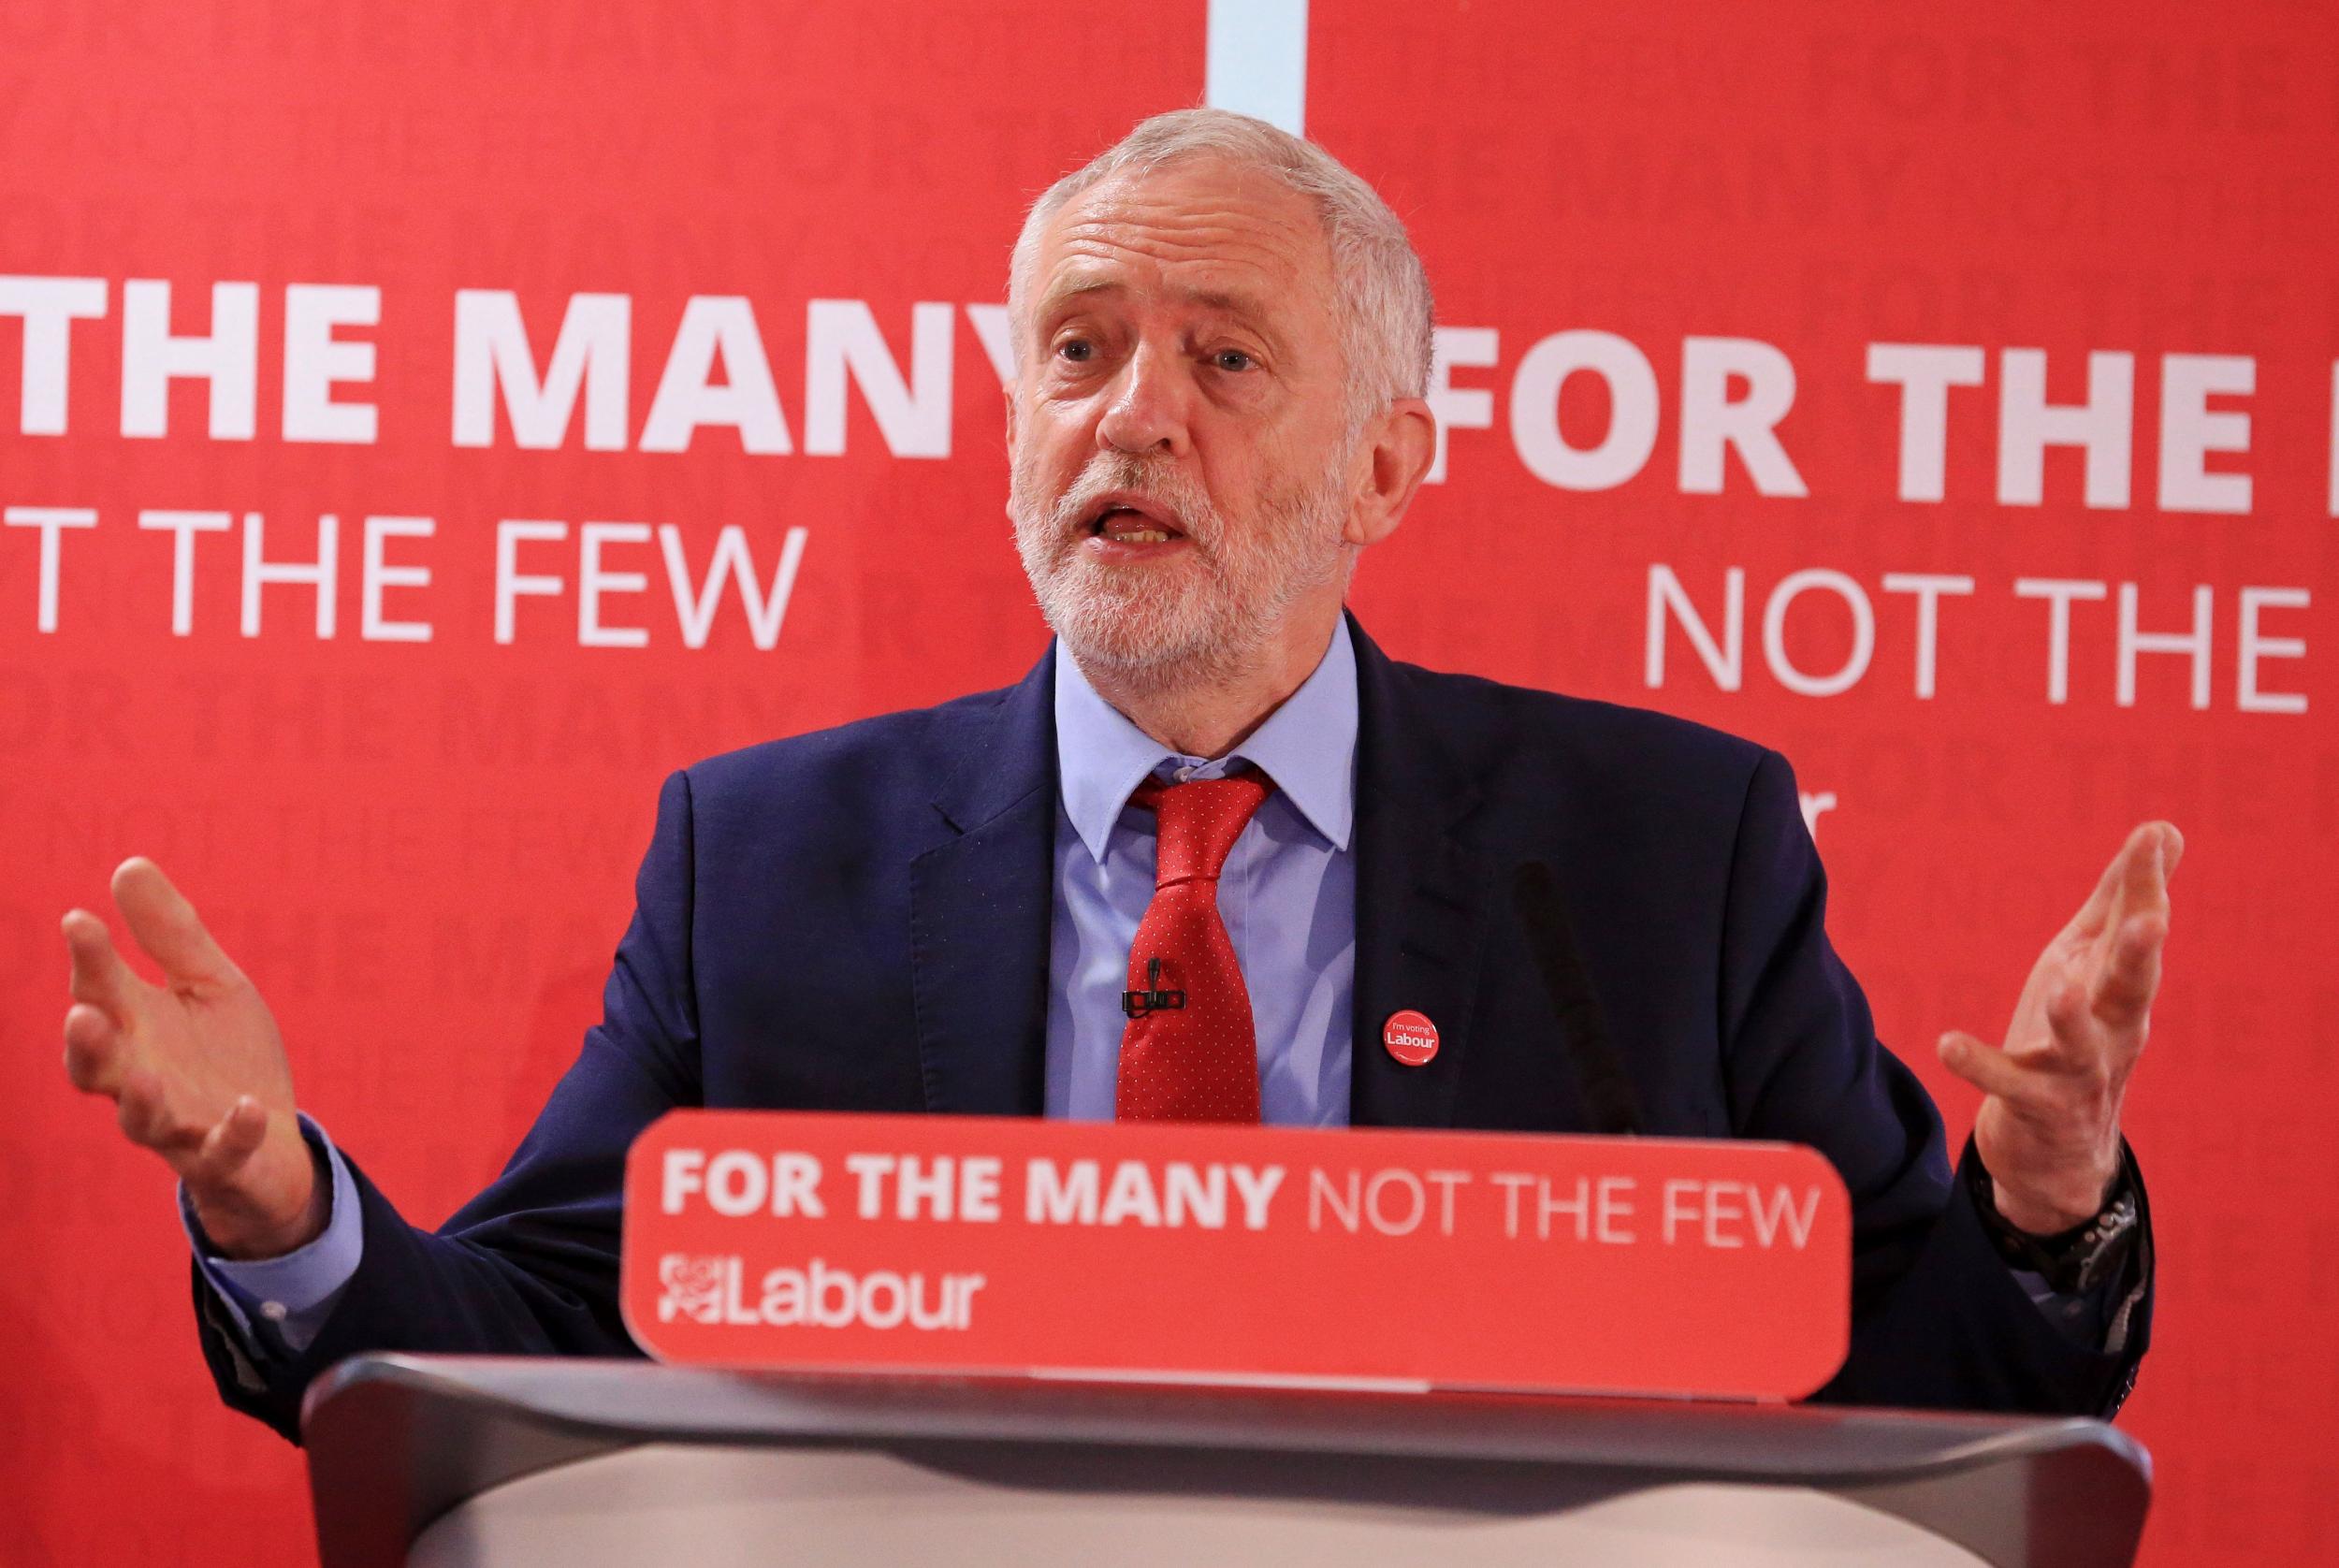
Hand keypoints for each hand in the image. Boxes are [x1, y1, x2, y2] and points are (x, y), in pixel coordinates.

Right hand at [60, 858, 322, 1258]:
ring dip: (140, 1099)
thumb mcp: (209, 985)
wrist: (270, 1139)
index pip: (100, 992)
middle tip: (82, 1014)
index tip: (80, 919)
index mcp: (135, 1030)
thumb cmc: (226, 1056)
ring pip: (140, 1120)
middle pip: (98, 1065)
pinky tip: (245, 1107)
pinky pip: (222, 1151)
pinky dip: (232, 1132)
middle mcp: (141, 1080)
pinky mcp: (221, 1158)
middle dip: (87, 1043)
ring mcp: (178, 1124)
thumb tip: (128, 865)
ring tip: (147, 1075)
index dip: (88, 959)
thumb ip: (170, 934)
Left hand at [1938, 821, 2180, 1235]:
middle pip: (2133, 988)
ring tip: (2059, 986)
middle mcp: (2113, 1029)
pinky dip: (1981, 1066)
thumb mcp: (2097, 961)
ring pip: (2081, 1045)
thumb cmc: (2080, 1032)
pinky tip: (1947, 1044)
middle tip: (2150, 919)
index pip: (2140, 929)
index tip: (2154, 835)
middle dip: (2142, 953)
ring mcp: (2079, 1072)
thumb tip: (2164, 829)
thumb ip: (2123, 899)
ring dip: (2072, 1017)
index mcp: (2122, 986)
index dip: (2146, 884)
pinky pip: (2010, 1086)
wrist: (2060, 1150)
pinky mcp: (2038, 1107)